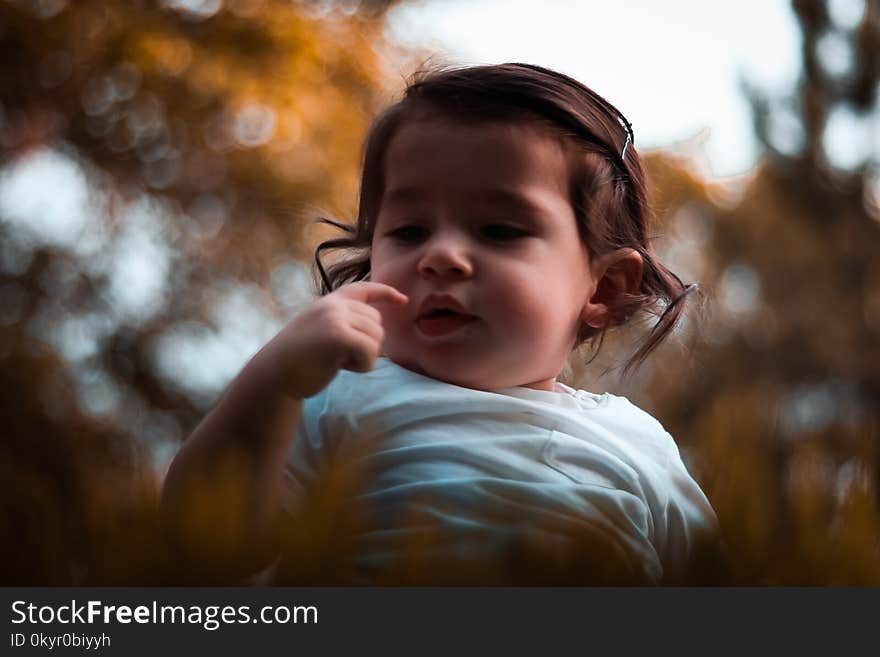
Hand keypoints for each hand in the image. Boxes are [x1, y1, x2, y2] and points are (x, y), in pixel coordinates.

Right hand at [262, 282, 407, 398]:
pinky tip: (342, 367)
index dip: (385, 293)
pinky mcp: (338, 335)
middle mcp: (333, 305)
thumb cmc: (297, 361)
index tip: (402, 300)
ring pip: (376, 338)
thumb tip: (375, 330)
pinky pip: (370, 351)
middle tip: (339, 356)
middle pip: (377, 322)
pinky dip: (362, 365)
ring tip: (337, 361)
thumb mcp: (320, 332)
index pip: (363, 289)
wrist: (273, 374)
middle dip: (367, 344)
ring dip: (364, 357)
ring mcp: (335, 317)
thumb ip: (343, 324)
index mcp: (329, 302)